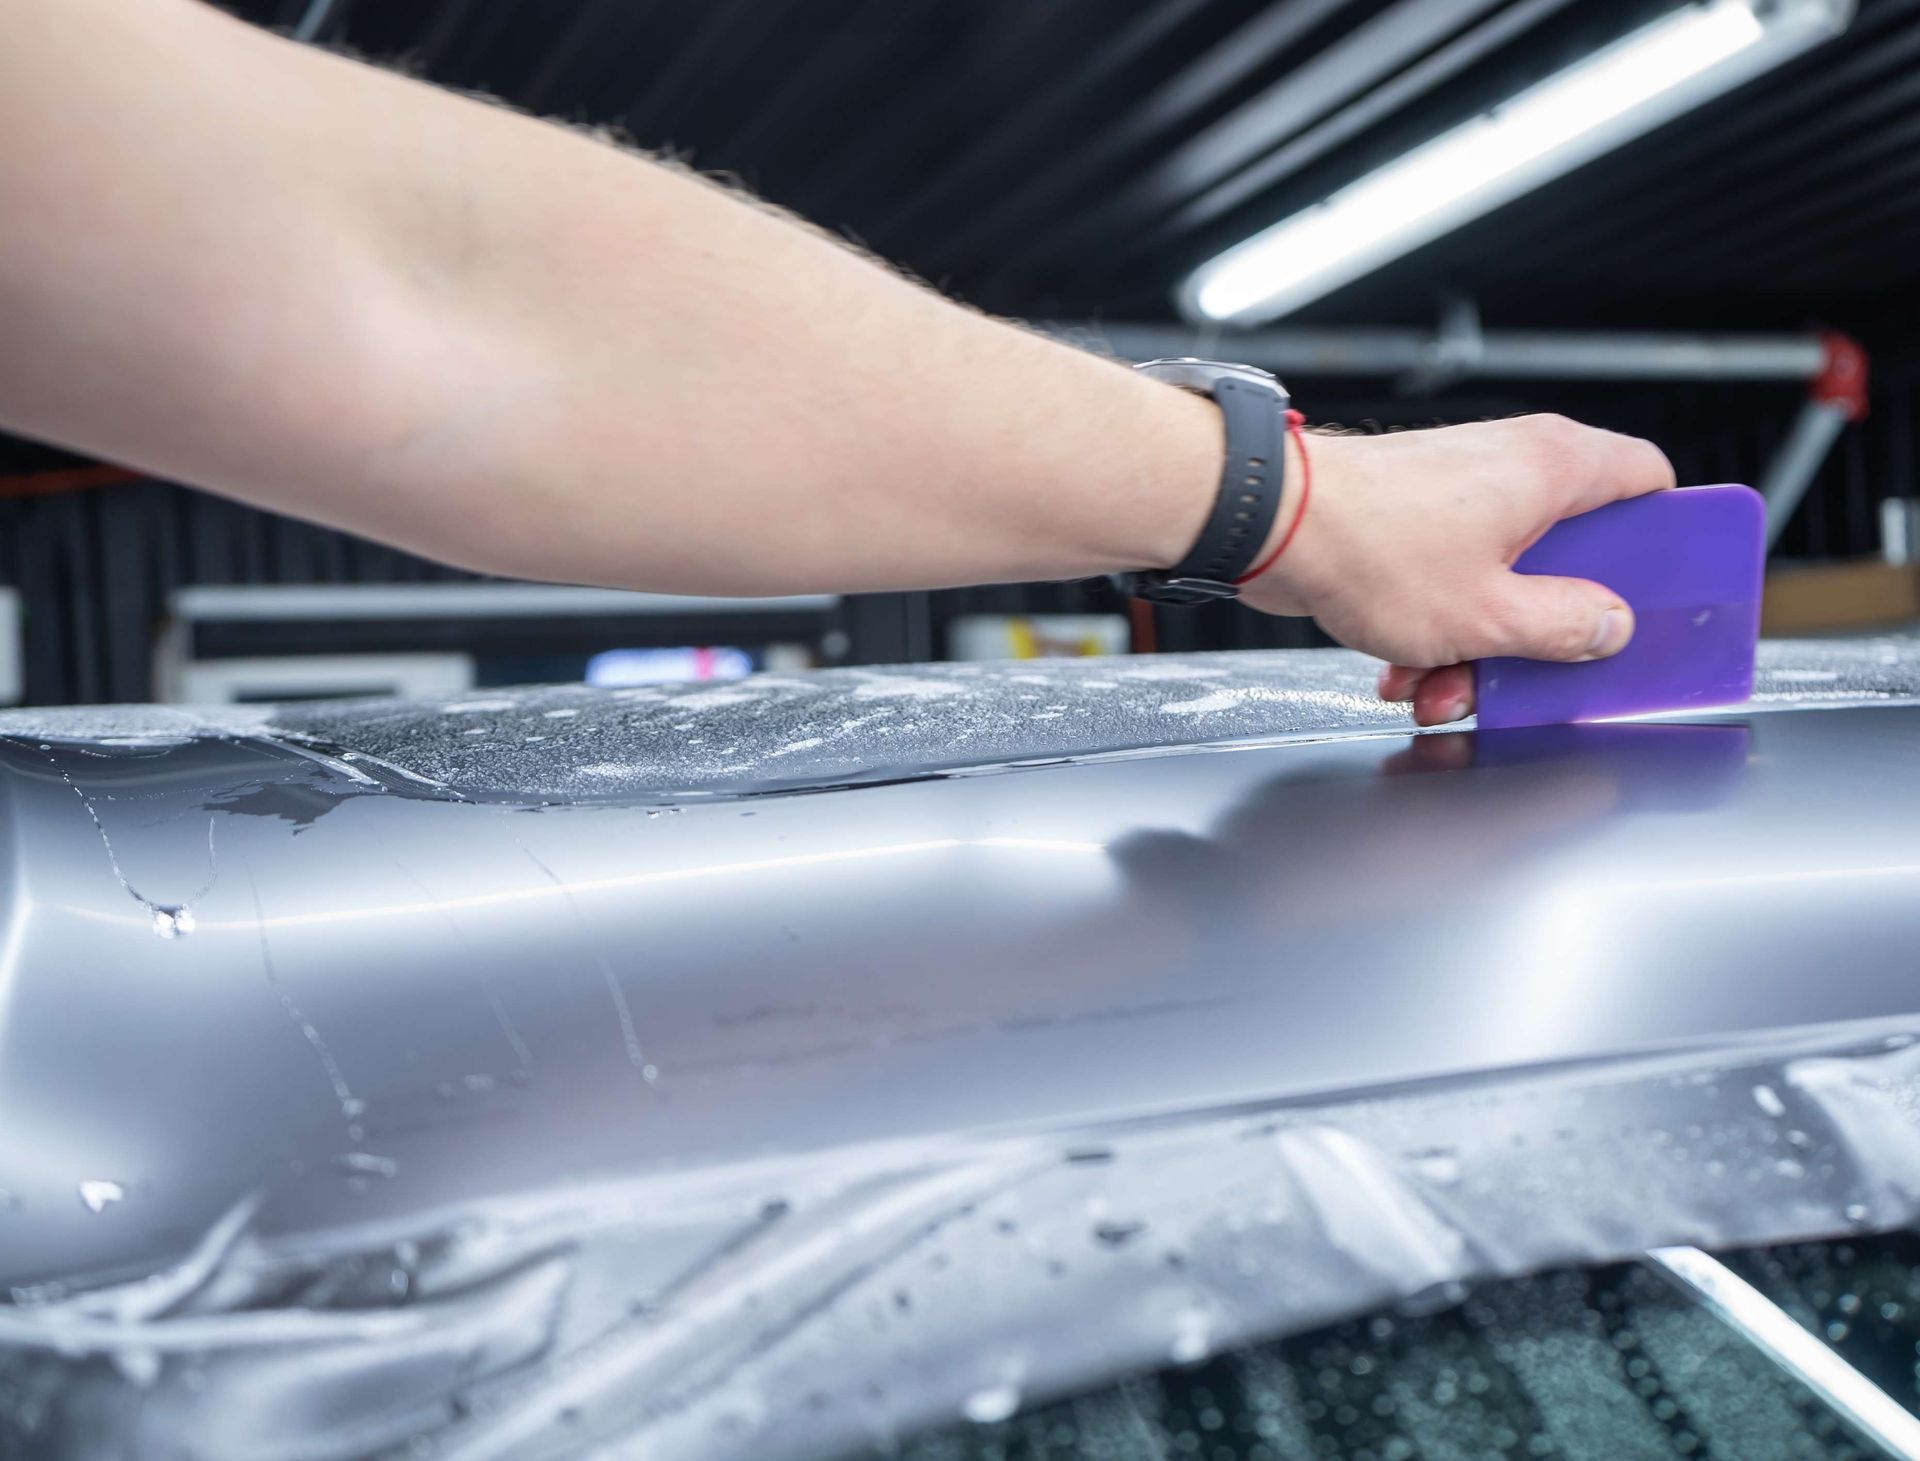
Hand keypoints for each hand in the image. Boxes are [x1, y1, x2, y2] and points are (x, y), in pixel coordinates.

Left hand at [1239, 414, 1674, 725]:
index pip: (1649, 482)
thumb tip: (1609, 627)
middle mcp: (1513, 466)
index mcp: (1556, 469)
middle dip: (1545, 628)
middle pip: (1573, 555)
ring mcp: (1462, 491)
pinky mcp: (1415, 520)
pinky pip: (1452, 583)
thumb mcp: (1491, 616)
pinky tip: (1405, 672)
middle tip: (1532, 671)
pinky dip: (1436, 631)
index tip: (1660, 595)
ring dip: (1480, 647)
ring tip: (1441, 687)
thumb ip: (1563, 626)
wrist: (1272, 526)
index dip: (1664, 540)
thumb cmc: (1372, 548)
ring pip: (1505, 581)